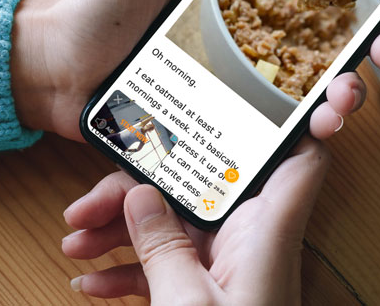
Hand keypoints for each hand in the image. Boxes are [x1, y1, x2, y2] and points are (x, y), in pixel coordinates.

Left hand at [9, 0, 379, 140]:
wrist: (57, 67)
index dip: (354, 4)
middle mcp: (244, 33)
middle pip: (320, 48)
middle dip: (359, 61)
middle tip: (372, 69)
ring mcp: (232, 77)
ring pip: (303, 91)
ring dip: (335, 102)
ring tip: (336, 111)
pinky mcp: (217, 115)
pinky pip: (266, 125)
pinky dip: (295, 133)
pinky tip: (307, 137)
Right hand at [63, 137, 327, 301]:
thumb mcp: (187, 304)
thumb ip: (162, 247)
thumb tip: (140, 197)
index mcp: (267, 231)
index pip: (302, 160)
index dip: (291, 122)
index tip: (253, 94)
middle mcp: (252, 238)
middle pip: (204, 189)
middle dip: (144, 191)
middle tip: (91, 204)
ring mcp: (229, 263)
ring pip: (178, 225)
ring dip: (125, 231)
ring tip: (76, 243)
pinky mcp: (209, 289)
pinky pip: (170, 263)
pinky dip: (132, 269)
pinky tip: (93, 282)